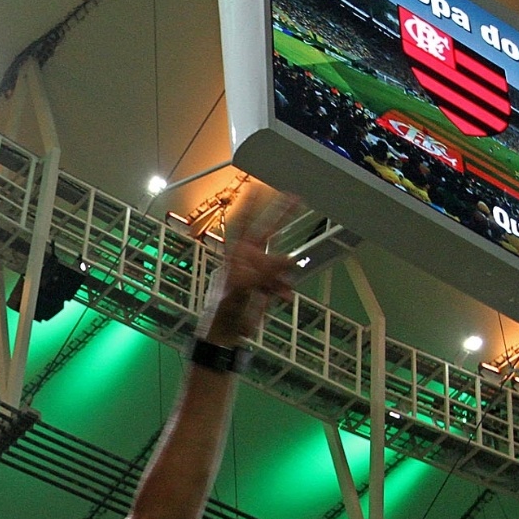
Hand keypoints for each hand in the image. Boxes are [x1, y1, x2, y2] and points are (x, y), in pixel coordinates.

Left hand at [201, 180, 298, 344]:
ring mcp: (258, 272)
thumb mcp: (241, 287)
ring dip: (282, 277)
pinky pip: (282, 283)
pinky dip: (284, 290)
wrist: (227, 332)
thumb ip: (265, 271)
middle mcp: (248, 259)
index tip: (257, 186)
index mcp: (236, 253)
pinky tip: (284, 298)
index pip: (245, 223)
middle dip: (281, 215)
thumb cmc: (223, 308)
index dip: (251, 204)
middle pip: (268, 232)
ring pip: (279, 265)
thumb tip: (288, 259)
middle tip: (296, 196)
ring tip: (277, 291)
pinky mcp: (266, 288)